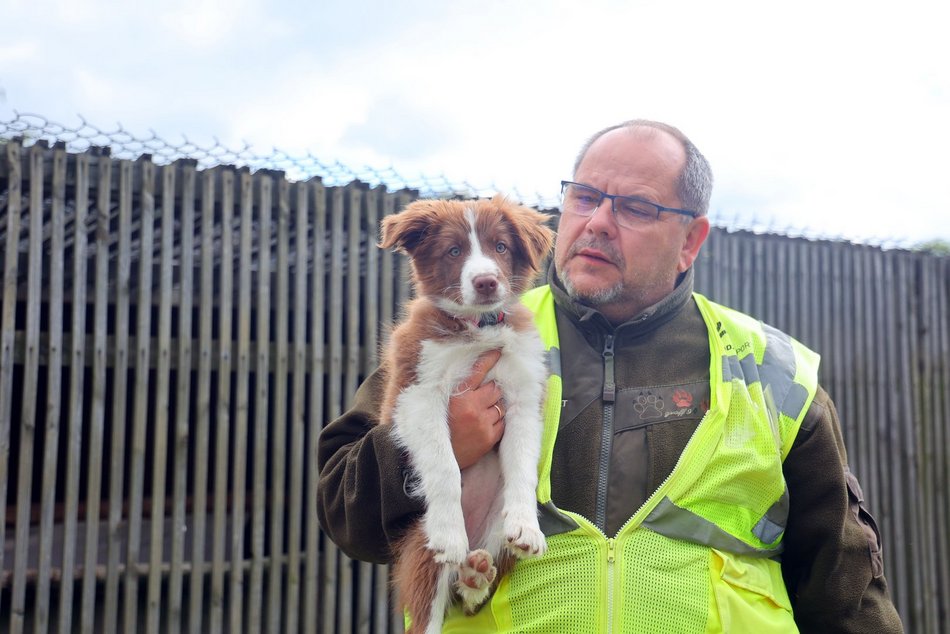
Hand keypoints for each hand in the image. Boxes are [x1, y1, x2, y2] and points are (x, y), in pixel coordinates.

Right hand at [448, 350, 504, 469]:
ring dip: (495, 407)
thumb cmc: (440, 429)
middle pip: (494, 389)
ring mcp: (483, 423)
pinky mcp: (489, 437)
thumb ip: (459, 391)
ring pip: (500, 405)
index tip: (498, 352)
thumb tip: (476, 378)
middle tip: (483, 398)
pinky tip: (486, 425)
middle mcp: (472, 407)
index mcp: (457, 397)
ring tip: (483, 413)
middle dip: (491, 391)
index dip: (489, 359)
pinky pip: (502, 423)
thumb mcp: (443, 405)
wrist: (440, 458)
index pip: (478, 372)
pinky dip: (497, 422)